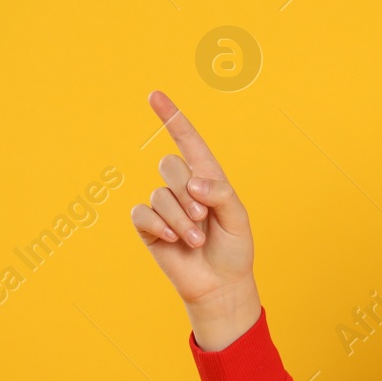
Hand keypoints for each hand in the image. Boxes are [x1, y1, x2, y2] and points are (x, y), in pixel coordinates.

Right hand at [130, 91, 260, 350]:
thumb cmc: (233, 250)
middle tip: (203, 220)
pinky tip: (172, 240)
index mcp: (207, 178)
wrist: (220, 285)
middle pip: (170, 165)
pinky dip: (159, 226)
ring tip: (196, 240)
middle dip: (188, 195)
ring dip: (180, 220)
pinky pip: (143, 214)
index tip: (154, 95)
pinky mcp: (149, 227)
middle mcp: (182, 187)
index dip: (171, 117)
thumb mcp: (238, 219)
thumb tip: (193, 184)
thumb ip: (221, 194)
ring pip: (160, 194)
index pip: (188, 141)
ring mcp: (163, 207)